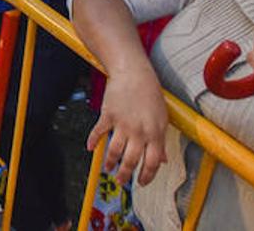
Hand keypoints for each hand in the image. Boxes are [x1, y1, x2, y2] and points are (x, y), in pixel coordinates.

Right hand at [88, 66, 168, 186]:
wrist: (133, 73)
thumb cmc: (149, 94)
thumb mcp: (162, 119)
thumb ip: (161, 141)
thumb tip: (163, 159)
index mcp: (155, 133)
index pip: (152, 162)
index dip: (147, 176)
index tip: (142, 181)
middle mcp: (139, 131)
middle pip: (131, 161)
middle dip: (125, 174)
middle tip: (121, 180)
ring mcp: (122, 124)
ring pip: (114, 151)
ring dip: (110, 163)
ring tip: (109, 168)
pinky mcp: (108, 115)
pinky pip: (99, 132)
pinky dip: (93, 141)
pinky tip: (91, 148)